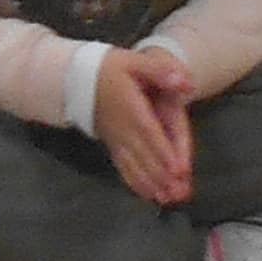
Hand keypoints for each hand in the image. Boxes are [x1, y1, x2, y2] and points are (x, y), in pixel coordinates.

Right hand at [92, 44, 198, 207]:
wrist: (75, 78)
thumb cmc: (109, 68)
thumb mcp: (136, 61)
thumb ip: (161, 71)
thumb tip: (185, 83)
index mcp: (132, 108)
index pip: (150, 133)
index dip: (164, 152)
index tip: (178, 170)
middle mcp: (123, 129)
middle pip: (145, 156)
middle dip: (162, 176)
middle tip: (179, 194)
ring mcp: (116, 140)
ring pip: (135, 166)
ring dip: (151, 184)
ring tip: (168, 199)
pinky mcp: (112, 146)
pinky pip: (123, 168)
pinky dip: (135, 182)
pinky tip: (147, 195)